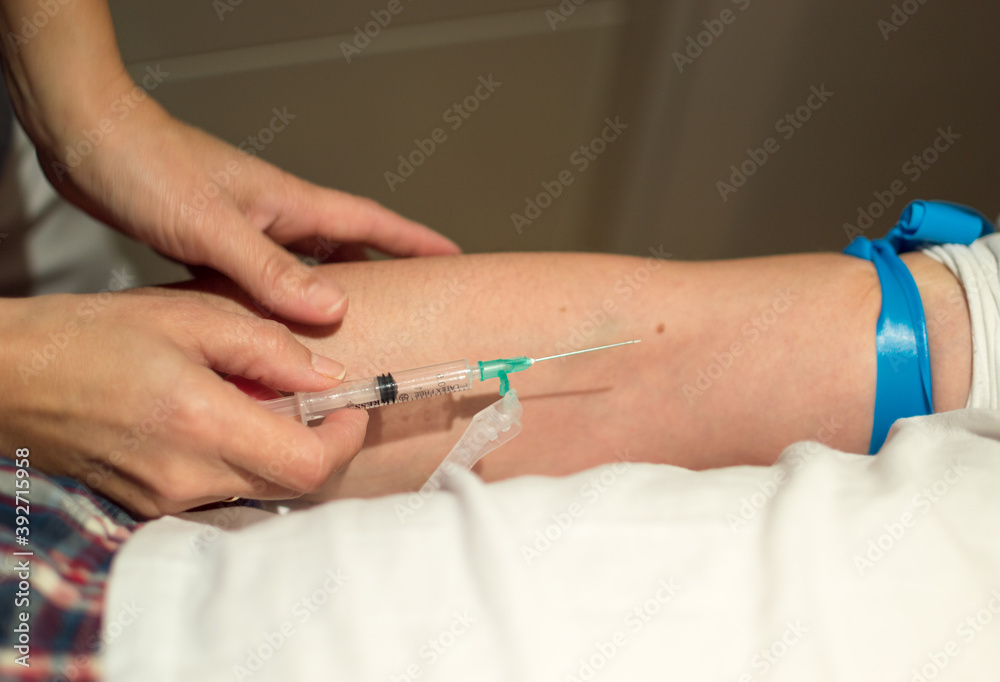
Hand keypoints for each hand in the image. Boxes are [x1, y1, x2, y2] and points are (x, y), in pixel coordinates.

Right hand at [0, 290, 367, 516]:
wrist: (9, 376)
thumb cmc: (91, 334)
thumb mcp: (189, 316)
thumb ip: (268, 347)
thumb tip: (328, 374)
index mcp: (201, 423)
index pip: (308, 464)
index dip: (343, 438)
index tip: (350, 408)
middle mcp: (187, 474)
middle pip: (291, 482)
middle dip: (315, 442)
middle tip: (309, 397)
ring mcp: (165, 498)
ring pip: (258, 485)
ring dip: (274, 447)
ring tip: (251, 398)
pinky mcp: (149, 504)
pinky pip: (219, 487)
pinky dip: (236, 456)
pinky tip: (215, 417)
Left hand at [35, 72, 458, 323]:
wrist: (87, 139)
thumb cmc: (147, 164)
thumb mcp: (214, 225)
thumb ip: (272, 269)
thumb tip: (332, 308)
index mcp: (289, 204)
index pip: (372, 222)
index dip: (416, 242)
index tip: (453, 258)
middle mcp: (276, 215)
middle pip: (348, 247)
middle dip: (383, 274)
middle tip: (410, 308)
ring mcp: (247, 226)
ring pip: (306, 266)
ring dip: (330, 292)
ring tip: (352, 330)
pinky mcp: (215, 240)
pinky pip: (265, 276)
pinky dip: (280, 300)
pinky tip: (274, 324)